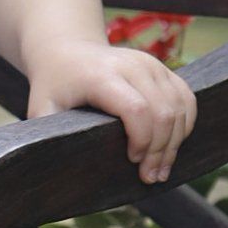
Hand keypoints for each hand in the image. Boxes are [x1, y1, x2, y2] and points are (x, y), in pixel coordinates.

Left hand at [23, 38, 196, 186]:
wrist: (67, 50)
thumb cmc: (53, 84)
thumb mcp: (41, 107)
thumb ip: (45, 134)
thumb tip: (53, 169)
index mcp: (101, 75)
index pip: (136, 109)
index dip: (142, 140)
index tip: (132, 162)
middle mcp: (131, 65)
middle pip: (162, 111)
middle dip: (161, 150)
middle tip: (151, 177)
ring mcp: (150, 64)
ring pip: (179, 106)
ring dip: (175, 142)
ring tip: (161, 169)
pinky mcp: (162, 68)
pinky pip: (186, 98)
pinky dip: (184, 124)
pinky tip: (173, 145)